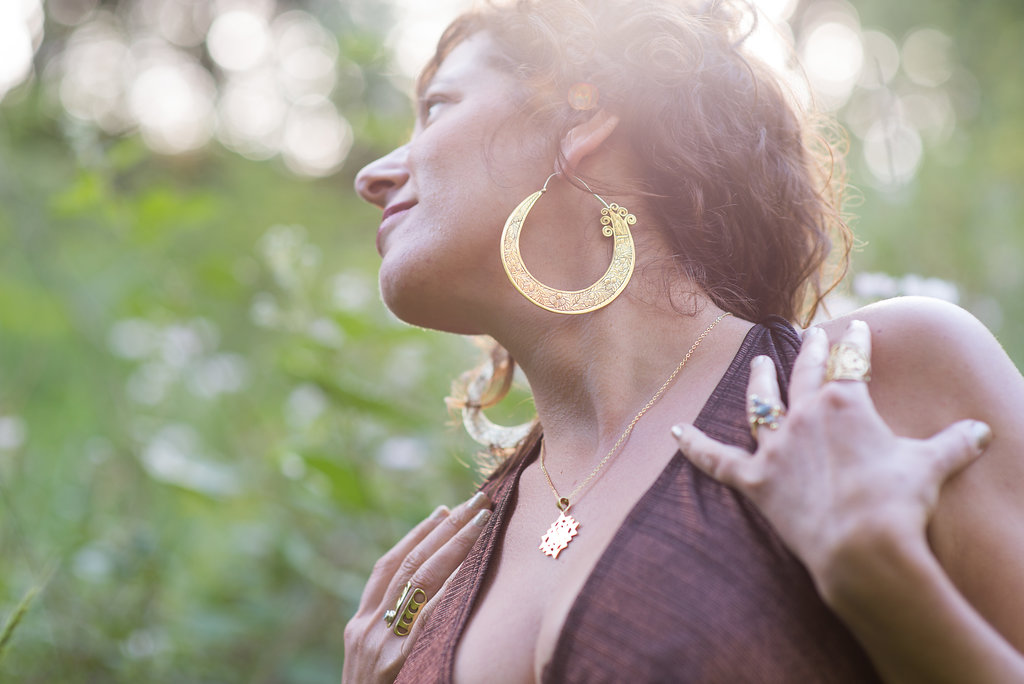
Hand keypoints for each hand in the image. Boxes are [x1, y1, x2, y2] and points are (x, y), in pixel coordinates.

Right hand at [342, 492, 491, 683]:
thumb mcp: (375, 669)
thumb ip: (393, 639)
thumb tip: (431, 608)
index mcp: (358, 628)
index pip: (388, 568)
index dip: (416, 535)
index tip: (442, 510)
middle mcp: (365, 629)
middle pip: (408, 564)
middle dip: (443, 528)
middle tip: (474, 501)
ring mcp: (380, 645)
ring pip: (420, 579)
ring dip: (453, 543)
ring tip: (480, 519)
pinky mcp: (396, 663)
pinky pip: (430, 615)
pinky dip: (450, 588)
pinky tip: (472, 567)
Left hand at [671, 320, 991, 598]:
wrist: (862, 545)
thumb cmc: (898, 501)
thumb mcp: (932, 466)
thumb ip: (954, 443)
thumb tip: (983, 431)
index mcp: (845, 404)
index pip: (850, 363)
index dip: (854, 344)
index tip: (856, 329)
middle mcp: (804, 417)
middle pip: (804, 374)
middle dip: (810, 350)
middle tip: (811, 334)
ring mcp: (776, 448)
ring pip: (760, 404)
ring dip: (758, 381)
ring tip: (757, 362)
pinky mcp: (756, 481)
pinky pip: (716, 461)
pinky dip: (693, 447)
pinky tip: (672, 432)